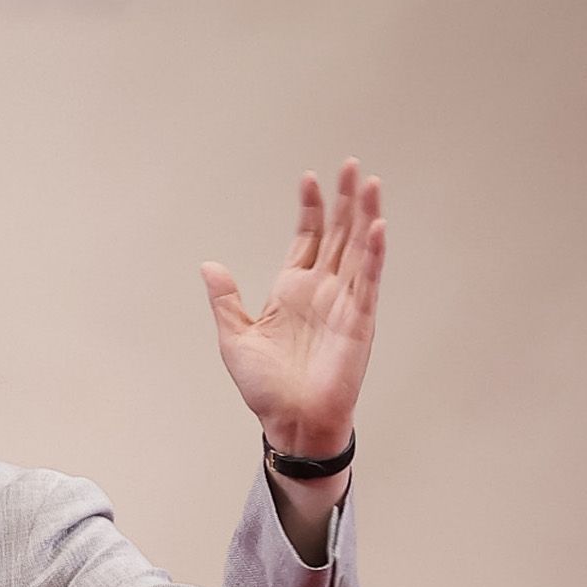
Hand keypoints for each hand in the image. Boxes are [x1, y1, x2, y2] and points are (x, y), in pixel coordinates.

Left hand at [202, 159, 385, 460]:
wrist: (290, 422)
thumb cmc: (266, 387)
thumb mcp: (235, 338)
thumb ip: (226, 300)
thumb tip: (209, 265)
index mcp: (292, 291)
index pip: (307, 238)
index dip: (311, 208)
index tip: (310, 177)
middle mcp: (322, 290)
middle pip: (338, 234)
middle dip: (345, 200)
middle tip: (353, 165)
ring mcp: (344, 302)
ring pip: (358, 249)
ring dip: (365, 216)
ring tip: (370, 183)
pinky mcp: (359, 320)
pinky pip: (369, 282)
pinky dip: (374, 255)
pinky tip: (377, 227)